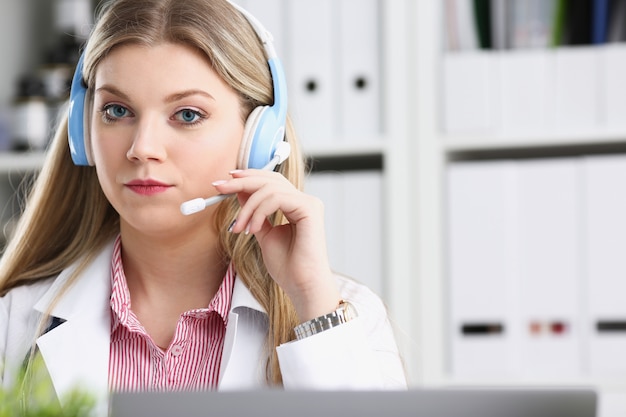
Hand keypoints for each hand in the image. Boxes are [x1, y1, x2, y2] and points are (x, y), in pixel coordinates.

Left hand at [213, 169, 340, 321]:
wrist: (301, 285)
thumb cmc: (287, 266)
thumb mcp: (263, 233)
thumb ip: (254, 212)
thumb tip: (239, 192)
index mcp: (295, 205)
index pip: (271, 181)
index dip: (248, 177)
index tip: (225, 182)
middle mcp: (304, 200)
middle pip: (270, 179)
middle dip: (241, 182)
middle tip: (219, 188)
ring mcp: (308, 203)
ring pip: (269, 189)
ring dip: (247, 207)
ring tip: (239, 228)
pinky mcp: (309, 208)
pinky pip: (276, 199)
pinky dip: (259, 212)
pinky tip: (253, 230)